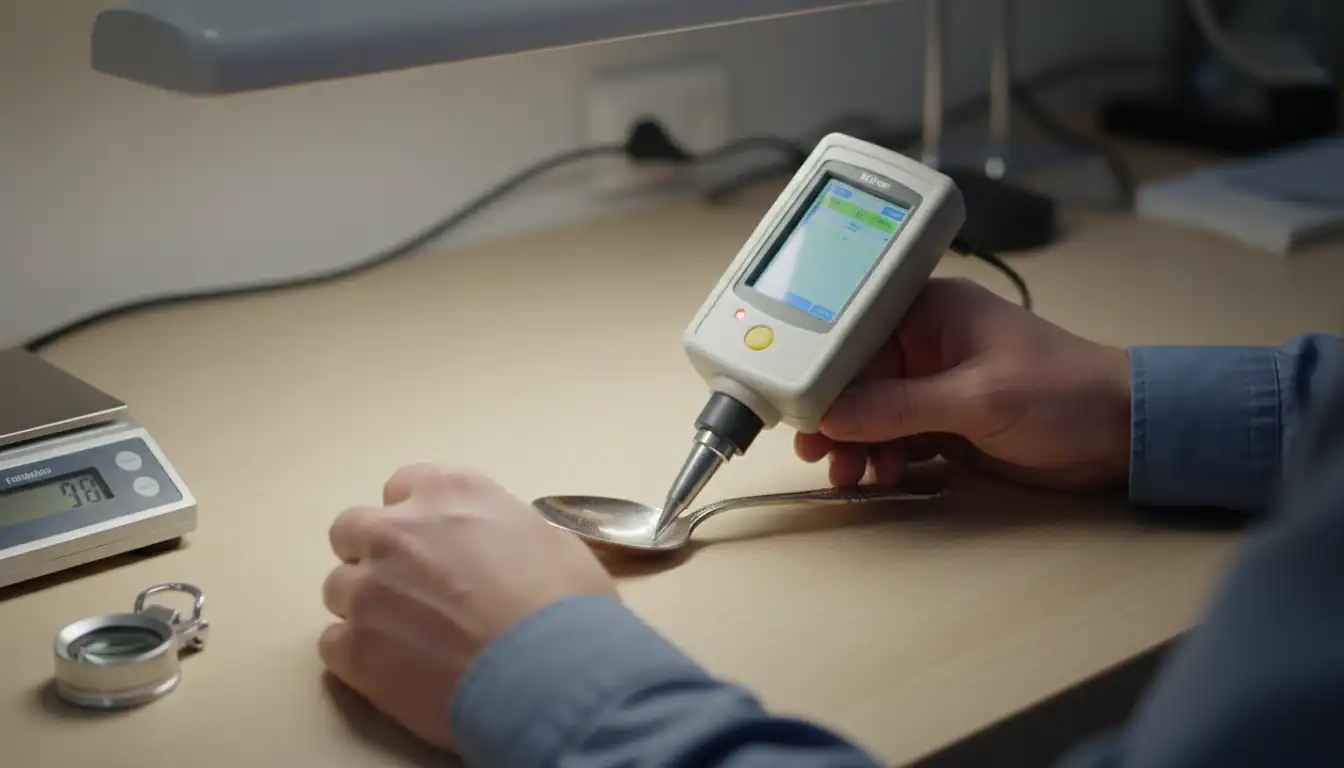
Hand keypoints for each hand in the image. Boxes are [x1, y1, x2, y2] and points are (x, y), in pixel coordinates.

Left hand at [319, 465, 617, 749]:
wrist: (553, 677)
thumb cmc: (566, 607)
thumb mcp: (551, 540)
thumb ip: (503, 531)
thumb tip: (497, 549)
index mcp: (449, 491)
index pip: (403, 486)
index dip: (417, 518)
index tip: (433, 542)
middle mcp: (397, 530)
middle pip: (353, 530)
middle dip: (375, 554)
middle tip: (412, 588)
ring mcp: (369, 589)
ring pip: (339, 588)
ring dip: (368, 606)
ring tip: (411, 638)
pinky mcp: (355, 649)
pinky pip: (333, 644)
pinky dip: (359, 655)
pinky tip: (399, 669)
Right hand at [797, 278, 1131, 491]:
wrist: (1123, 436)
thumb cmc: (1062, 393)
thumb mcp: (978, 399)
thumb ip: (901, 407)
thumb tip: (833, 416)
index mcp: (933, 312)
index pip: (857, 328)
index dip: (823, 363)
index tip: (797, 399)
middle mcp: (927, 344)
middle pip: (858, 376)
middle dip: (835, 414)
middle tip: (814, 450)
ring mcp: (936, 386)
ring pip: (872, 412)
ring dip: (856, 443)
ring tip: (848, 474)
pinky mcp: (946, 424)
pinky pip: (895, 437)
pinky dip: (882, 457)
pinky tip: (878, 476)